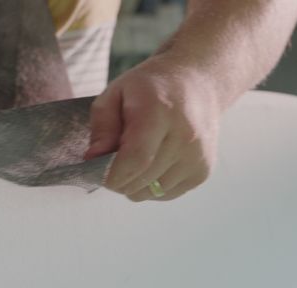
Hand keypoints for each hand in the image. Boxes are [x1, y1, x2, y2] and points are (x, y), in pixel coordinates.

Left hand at [83, 55, 221, 201]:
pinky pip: (166, 194)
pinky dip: (151, 186)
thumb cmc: (150, 88)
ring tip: (135, 159)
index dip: (111, 174)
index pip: (135, 159)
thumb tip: (92, 159)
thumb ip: (102, 127)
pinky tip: (152, 163)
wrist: (198, 83)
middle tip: (112, 162)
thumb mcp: (115, 94)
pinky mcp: (203, 172)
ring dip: (135, 184)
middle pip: (141, 180)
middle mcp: (185, 137)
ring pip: (151, 192)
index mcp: (159, 113)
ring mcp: (198, 157)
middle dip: (118, 179)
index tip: (97, 172)